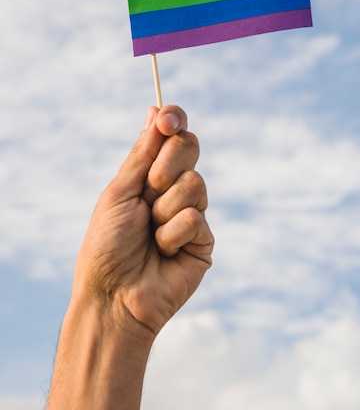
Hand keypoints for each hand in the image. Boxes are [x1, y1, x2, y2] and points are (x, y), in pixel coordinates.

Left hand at [72, 105, 213, 337]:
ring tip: (150, 234)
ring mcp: (189, 214)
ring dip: (165, 208)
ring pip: (195, 183)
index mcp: (148, 176)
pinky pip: (196, 218)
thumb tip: (154, 110)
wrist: (113, 298)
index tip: (167, 120)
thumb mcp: (119, 192)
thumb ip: (142, 153)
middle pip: (190, 148)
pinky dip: (173, 234)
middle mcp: (171, 190)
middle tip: (149, 188)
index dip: (174, 120)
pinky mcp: (203, 241)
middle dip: (167, 165)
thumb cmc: (106, 246)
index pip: (172, 136)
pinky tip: (163, 253)